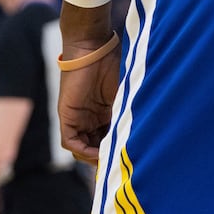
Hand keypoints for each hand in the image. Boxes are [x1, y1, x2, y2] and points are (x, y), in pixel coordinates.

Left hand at [58, 36, 121, 163]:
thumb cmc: (114, 64)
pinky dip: (82, 150)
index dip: (116, 149)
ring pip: (82, 147)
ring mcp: (78, 117)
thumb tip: (146, 133)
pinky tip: (97, 152)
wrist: (94, 48)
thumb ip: (129, 113)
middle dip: (105, 157)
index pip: (108, 138)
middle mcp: (90, 117)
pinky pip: (70, 141)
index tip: (130, 158)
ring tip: (109, 159)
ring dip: (93, 156)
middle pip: (95, 146)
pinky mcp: (67, 116)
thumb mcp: (126, 94)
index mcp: (105, 112)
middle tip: (118, 165)